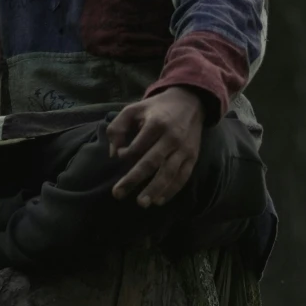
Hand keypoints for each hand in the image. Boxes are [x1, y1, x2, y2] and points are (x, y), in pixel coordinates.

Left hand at [106, 86, 205, 208]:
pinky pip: (182, 177)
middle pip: (151, 162)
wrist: (190, 102)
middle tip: (118, 194)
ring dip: (155, 190)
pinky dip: (172, 190)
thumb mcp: (134, 109)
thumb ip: (118, 127)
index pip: (136, 146)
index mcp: (156, 124)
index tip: (119, 155)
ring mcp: (184, 149)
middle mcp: (171, 137)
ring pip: (168, 173)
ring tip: (142, 203)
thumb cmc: (157, 108)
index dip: (124, 155)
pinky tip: (159, 200)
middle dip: (133, 180)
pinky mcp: (193, 157)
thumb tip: (113, 153)